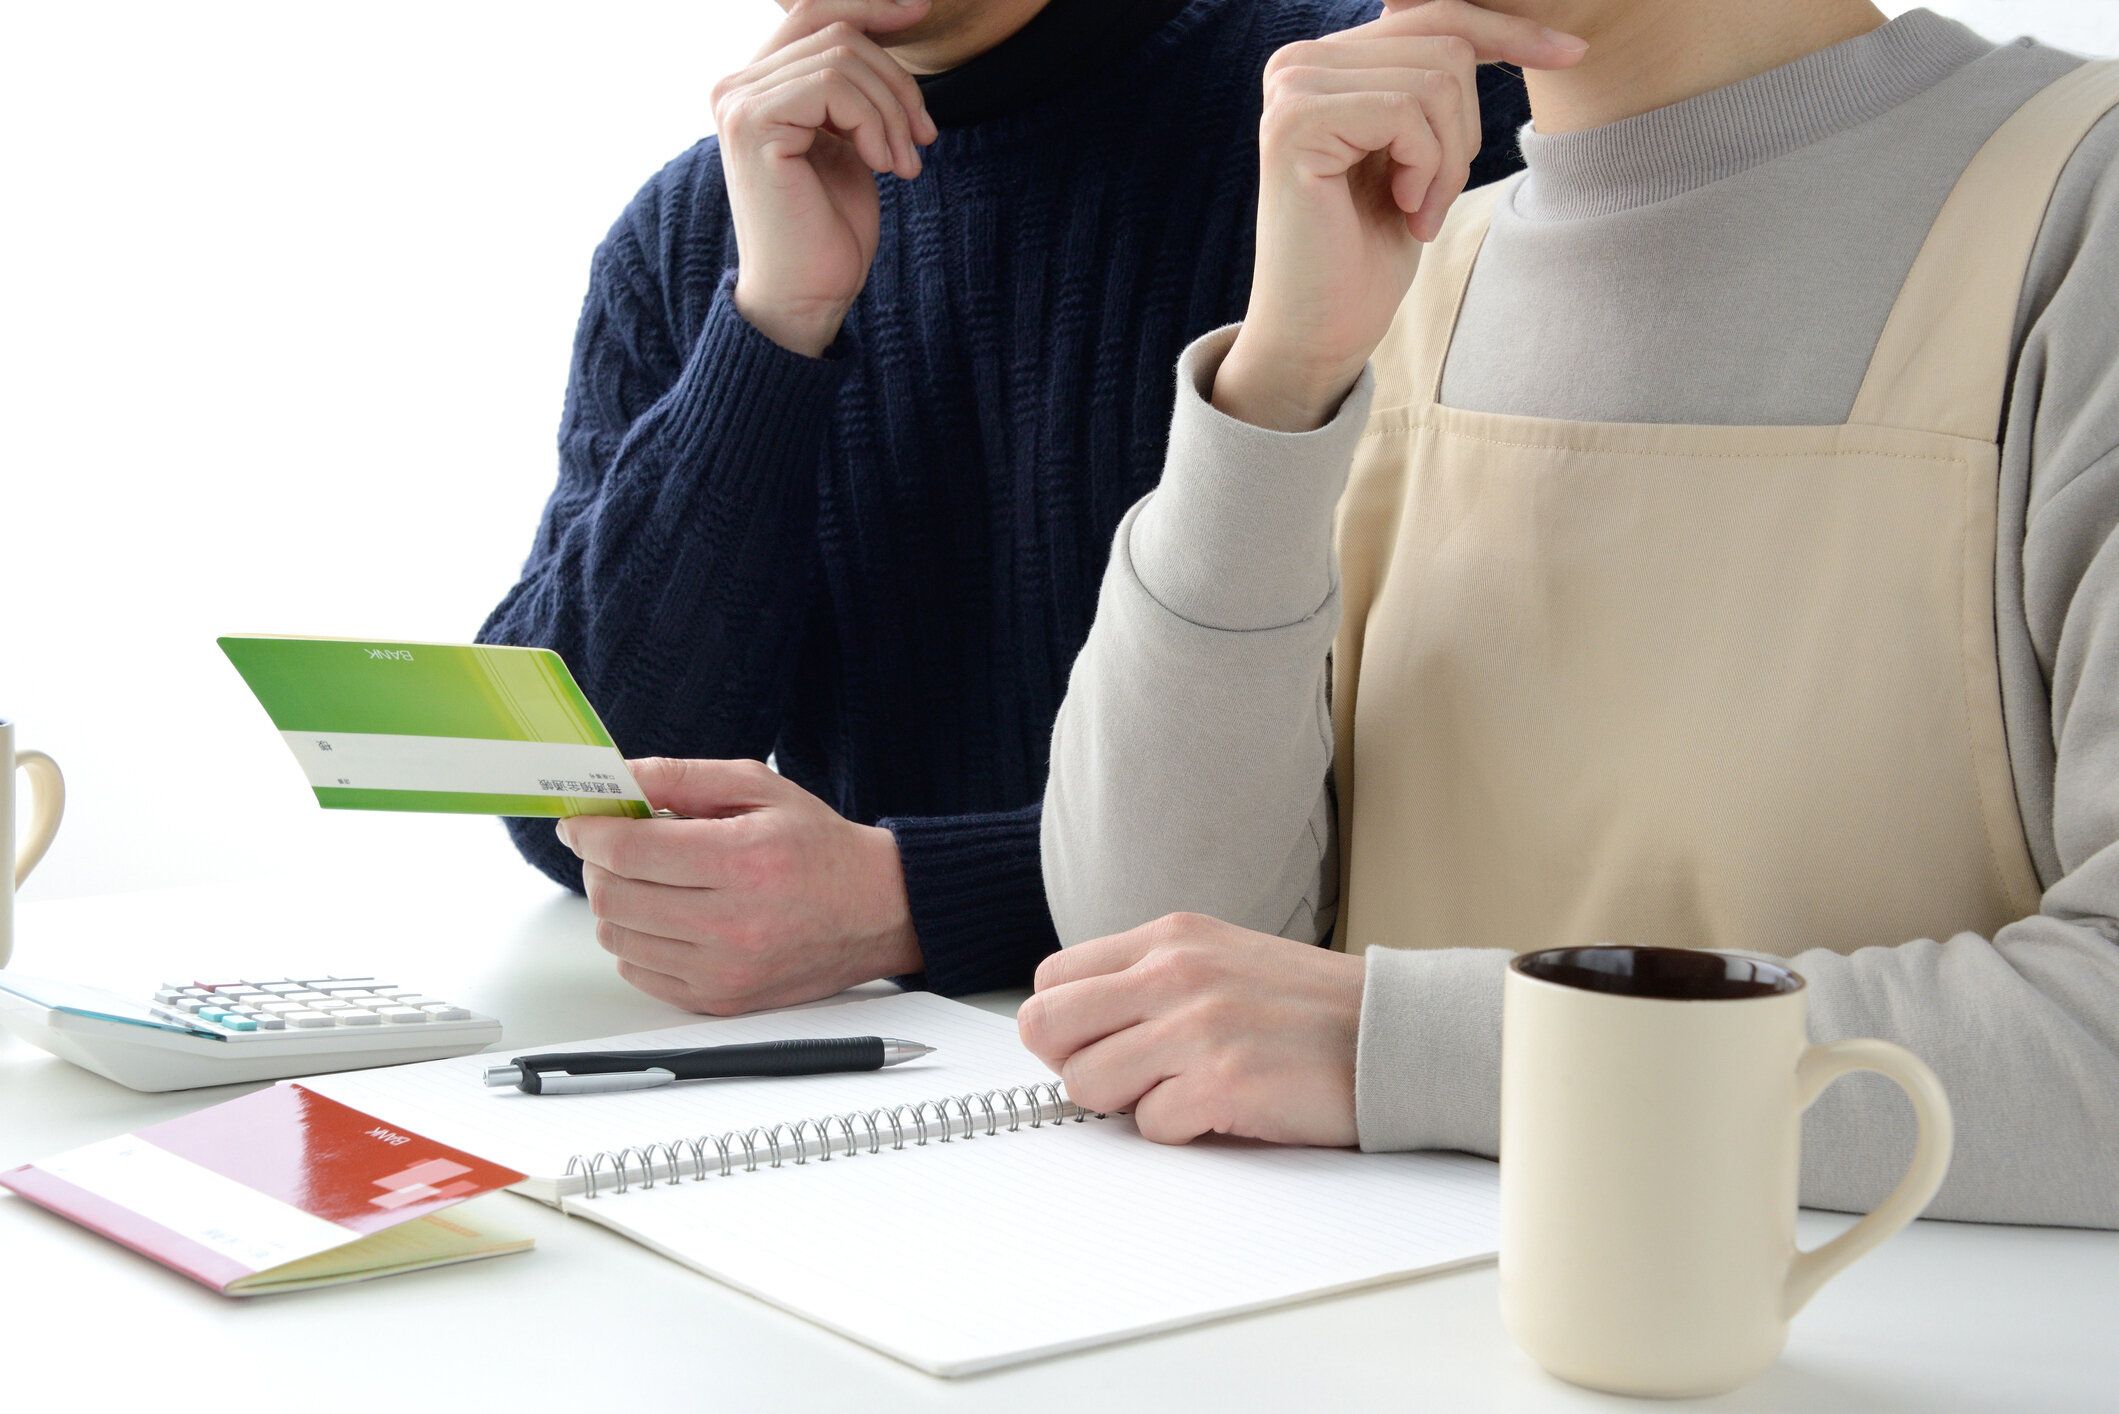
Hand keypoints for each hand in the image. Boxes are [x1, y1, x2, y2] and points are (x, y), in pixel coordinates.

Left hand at [555, 757, 920, 1013]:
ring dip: (615, 902)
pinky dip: (636, 941)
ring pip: (617, 937)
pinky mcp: (719, 999)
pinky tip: (665, 916)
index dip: (591, 831)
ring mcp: (724, 970)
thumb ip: (682, 777)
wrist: (875, 911)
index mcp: (743, 860)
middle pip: (614, 895)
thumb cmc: (818, 848)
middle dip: (598, 864)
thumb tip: (617, 778)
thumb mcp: (759, 788)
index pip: (630, 850)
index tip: (580, 821)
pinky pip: (638, 972)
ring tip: (645, 881)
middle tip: (612, 845)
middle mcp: (732, 922)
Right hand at [714, 0, 939, 355]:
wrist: (807, 296)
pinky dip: (874, 123)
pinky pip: (833, 86)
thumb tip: (890, 18)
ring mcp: (737, 102)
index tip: (919, 11)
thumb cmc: (830, 229)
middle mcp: (735, 86)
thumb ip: (853, 85)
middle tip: (924, 138)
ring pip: (843, 56)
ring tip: (905, 163)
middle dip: (896, 80)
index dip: (869, 6)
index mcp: (755, 86)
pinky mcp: (751, 123)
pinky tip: (883, 166)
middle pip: (835, 30)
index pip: (812, 12)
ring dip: (893, 110)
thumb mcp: (851, 139)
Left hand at [1017, 913, 1366, 1146]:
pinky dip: (1180, 1130)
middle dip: (1076, 1063)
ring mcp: (1198, 1026)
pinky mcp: (1224, 1082)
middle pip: (1048, 1028)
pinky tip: (1223, 1108)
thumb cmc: (1306, 1009)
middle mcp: (1176, 972)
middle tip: (1127, 1078)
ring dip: (1129, 1103)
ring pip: (1088, 1082)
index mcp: (1170, 937)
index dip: (1067, 1025)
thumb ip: (1147, 978)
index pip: (1054, 979)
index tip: (1103, 1043)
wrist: (1395, 1034)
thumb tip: (1068, 1029)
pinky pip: (1150, 1125)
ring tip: (1185, 1090)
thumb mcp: (1220, 958)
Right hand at [1214, 1, 1586, 430]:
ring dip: (1446, 161)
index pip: (1436, 15)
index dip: (1509, 31)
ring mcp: (1292, 88)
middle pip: (1445, 46)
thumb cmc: (1368, 253)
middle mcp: (1299, 62)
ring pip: (1435, 81)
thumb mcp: (1415, 154)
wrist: (1320, 331)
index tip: (1572, 53)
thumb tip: (1499, 26)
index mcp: (1326, 61)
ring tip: (1416, 211)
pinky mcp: (1295, 123)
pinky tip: (1401, 209)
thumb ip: (1430, 84)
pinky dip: (1424, 168)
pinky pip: (1404, 112)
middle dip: (1464, 131)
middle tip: (1432, 201)